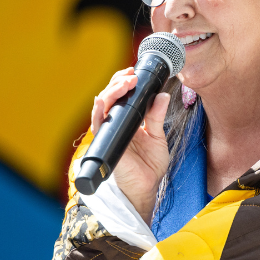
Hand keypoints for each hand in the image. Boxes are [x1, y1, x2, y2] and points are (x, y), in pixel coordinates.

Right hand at [91, 67, 170, 223]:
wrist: (147, 187)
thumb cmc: (150, 165)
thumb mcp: (158, 136)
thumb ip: (157, 116)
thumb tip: (162, 95)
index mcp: (128, 120)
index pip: (122, 95)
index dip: (124, 82)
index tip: (134, 73)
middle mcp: (116, 123)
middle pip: (111, 97)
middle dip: (119, 82)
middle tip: (131, 76)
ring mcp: (110, 132)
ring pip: (103, 105)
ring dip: (112, 91)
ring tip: (125, 82)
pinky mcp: (106, 142)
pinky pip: (98, 124)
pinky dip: (99, 111)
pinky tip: (103, 100)